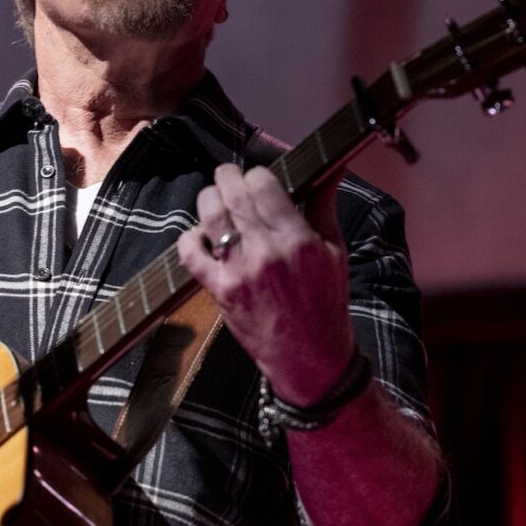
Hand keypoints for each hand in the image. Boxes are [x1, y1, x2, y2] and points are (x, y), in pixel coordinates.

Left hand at [176, 164, 356, 404]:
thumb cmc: (326, 304)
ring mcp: (240, 271)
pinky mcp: (220, 291)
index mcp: (298, 239)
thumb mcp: (335, 251)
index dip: (256, 174)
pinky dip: (190, 237)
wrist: (310, 357)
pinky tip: (199, 234)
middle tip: (229, 176)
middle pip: (233, 194)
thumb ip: (324, 206)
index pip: (264, 185)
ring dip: (208, 199)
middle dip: (227, 177)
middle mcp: (267, 251)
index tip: (256, 178)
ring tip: (214, 198)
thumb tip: (330, 169)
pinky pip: (191, 254)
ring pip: (210, 216)